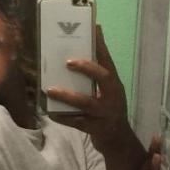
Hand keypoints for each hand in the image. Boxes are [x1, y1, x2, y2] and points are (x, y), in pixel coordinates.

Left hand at [45, 25, 135, 154]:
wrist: (118, 141)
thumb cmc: (109, 109)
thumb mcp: (108, 91)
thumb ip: (98, 73)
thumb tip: (89, 46)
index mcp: (114, 85)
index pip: (108, 62)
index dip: (100, 46)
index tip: (92, 29)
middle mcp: (113, 97)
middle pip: (104, 79)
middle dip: (87, 69)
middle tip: (68, 62)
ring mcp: (106, 114)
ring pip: (87, 103)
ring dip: (68, 96)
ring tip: (50, 90)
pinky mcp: (97, 130)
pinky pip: (77, 123)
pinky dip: (63, 118)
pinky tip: (50, 112)